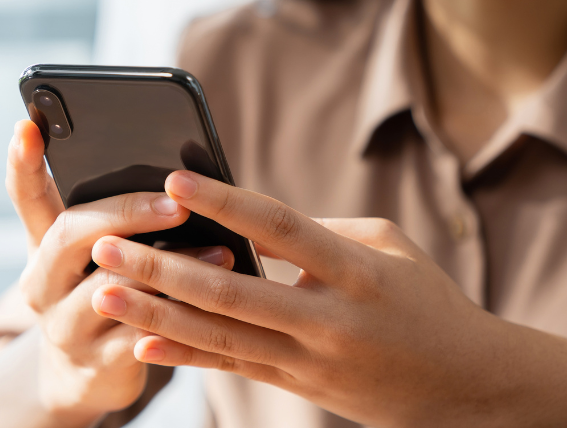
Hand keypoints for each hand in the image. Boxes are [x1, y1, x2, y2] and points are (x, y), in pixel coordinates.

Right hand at [6, 122, 234, 424]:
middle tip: (175, 203)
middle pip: (69, 235)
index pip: (26, 196)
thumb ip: (112, 216)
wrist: (77, 379)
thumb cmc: (96, 295)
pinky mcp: (98, 366)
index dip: (23, 163)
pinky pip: (141, 338)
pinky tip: (214, 305)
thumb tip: (173, 170)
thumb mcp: (89, 256)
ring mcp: (65, 327)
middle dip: (125, 213)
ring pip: (110, 290)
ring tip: (218, 251)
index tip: (27, 126)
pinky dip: (180, 317)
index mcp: (41, 246)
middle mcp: (42, 283)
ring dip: (169, 268)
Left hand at [89, 170, 566, 425]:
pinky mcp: (297, 385)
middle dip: (160, 268)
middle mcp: (328, 321)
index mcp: (356, 273)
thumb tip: (247, 219)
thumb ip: (317, 230)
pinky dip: (184, 357)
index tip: (174, 180)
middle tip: (105, 243)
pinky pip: (231, 368)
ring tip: (103, 291)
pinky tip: (140, 344)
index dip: (226, 204)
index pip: (280, 229)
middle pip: (230, 292)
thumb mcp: (386, 247)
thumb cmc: (424, 299)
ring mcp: (309, 360)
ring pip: (218, 337)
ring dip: (154, 314)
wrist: (463, 384)